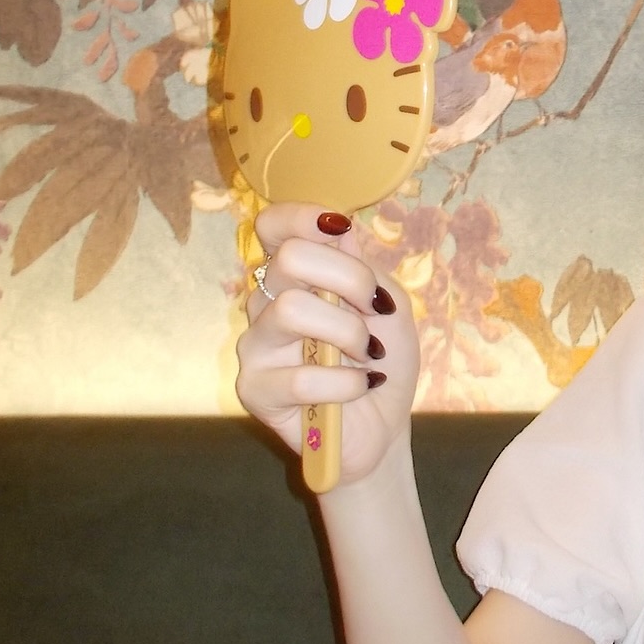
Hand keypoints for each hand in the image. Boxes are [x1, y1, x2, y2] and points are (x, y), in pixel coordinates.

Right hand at [236, 202, 420, 485]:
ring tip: (370, 354)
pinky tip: (361, 386)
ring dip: (348, 333)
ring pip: (291, 309)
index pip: (273, 225)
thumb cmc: (382, 359)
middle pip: (289, 258)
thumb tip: (337, 227)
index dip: (303, 217)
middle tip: (375, 311)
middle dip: (349, 280)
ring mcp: (256, 345)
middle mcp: (266, 302)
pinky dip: (346, 381)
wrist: (382, 426)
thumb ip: (362, 267)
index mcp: (296, 276)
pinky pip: (299, 375)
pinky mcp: (254, 389)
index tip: (341, 230)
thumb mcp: (389, 305)